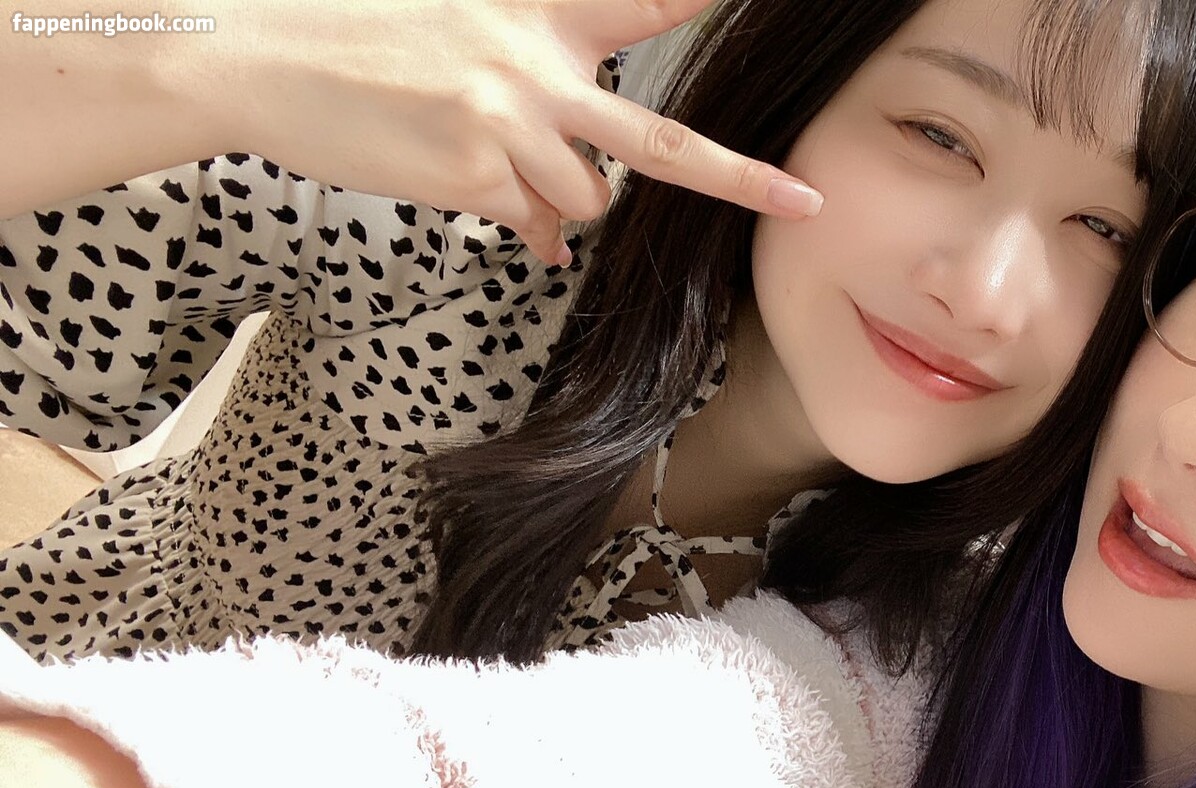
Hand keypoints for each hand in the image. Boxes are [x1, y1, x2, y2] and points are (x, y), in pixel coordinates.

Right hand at [209, 0, 821, 264]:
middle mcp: (537, 69)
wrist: (257, 55)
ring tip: (487, 156)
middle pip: (662, 143)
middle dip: (742, 178)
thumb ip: (531, 87)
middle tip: (804, 201)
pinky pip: (529, 224)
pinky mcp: (473, 177)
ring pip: (584, 199)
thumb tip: (564, 201)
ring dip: (555, 194)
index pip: (647, 1)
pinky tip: (460, 181)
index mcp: (539, 12)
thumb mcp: (459, 25)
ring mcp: (510, 128)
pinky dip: (513, 220)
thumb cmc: (356, 37)